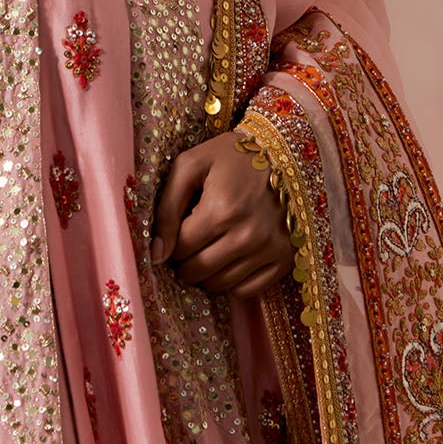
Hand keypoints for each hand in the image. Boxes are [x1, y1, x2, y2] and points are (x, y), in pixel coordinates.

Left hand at [150, 126, 295, 297]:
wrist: (284, 153)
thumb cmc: (231, 156)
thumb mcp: (190, 165)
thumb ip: (167, 207)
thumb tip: (157, 253)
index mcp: (221, 210)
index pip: (180, 249)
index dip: (173, 241)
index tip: (181, 228)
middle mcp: (247, 235)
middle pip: (198, 271)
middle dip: (186, 260)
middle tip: (191, 242)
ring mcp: (269, 249)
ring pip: (221, 285)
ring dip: (207, 273)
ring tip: (209, 249)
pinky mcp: (285, 258)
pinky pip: (249, 291)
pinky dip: (233, 282)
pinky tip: (230, 260)